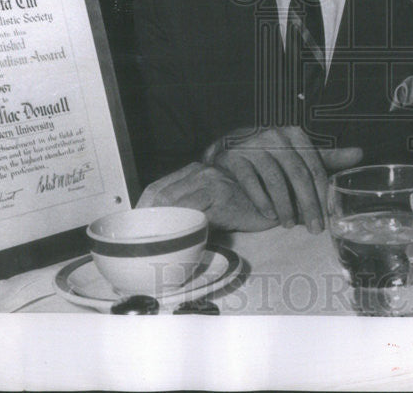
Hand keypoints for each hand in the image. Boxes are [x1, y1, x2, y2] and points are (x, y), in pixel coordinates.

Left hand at [136, 162, 277, 231]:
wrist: (275, 205)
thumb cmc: (243, 205)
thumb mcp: (211, 201)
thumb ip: (190, 204)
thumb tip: (161, 228)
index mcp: (194, 169)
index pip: (155, 187)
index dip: (142, 208)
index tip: (137, 228)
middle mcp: (201, 171)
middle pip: (161, 195)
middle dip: (149, 220)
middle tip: (145, 242)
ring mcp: (212, 182)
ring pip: (174, 204)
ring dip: (164, 226)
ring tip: (161, 244)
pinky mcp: (223, 197)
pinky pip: (195, 216)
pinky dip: (185, 230)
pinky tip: (184, 241)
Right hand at [206, 126, 363, 232]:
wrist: (230, 153)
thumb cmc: (270, 157)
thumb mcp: (299, 155)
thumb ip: (327, 157)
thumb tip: (359, 154)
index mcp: (294, 134)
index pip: (314, 166)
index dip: (323, 193)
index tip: (329, 216)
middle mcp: (274, 135)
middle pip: (297, 174)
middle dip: (308, 204)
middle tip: (315, 229)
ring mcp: (252, 144)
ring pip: (275, 179)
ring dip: (284, 206)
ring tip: (290, 226)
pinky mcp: (234, 156)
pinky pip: (251, 181)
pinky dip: (261, 200)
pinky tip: (268, 216)